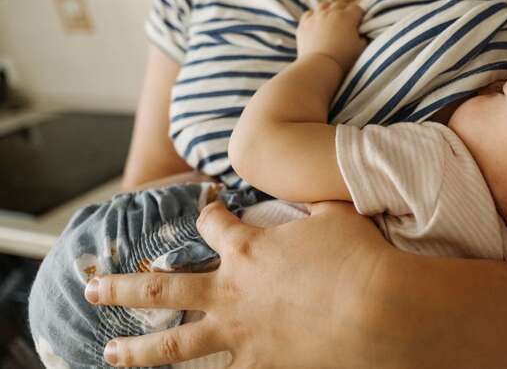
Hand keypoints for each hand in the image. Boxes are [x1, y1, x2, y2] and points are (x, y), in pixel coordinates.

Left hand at [84, 201, 392, 367]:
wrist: (379, 309)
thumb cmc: (359, 257)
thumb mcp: (336, 215)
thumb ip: (313, 202)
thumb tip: (311, 191)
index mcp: (248, 248)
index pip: (211, 223)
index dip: (207, 212)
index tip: (207, 207)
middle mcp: (231, 291)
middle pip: (161, 287)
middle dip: (122, 287)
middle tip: (93, 288)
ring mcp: (241, 333)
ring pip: (173, 345)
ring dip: (136, 351)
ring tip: (109, 355)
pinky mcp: (261, 366)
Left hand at [297, 1, 366, 69]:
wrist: (319, 66)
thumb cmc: (343, 59)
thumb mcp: (360, 49)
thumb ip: (363, 38)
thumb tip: (362, 35)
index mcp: (347, 17)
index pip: (356, 9)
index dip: (360, 15)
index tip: (360, 22)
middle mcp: (331, 13)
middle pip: (340, 4)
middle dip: (345, 10)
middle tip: (347, 20)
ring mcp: (316, 17)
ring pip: (324, 5)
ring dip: (329, 9)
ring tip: (331, 17)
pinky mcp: (304, 24)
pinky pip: (309, 13)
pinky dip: (314, 15)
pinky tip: (317, 22)